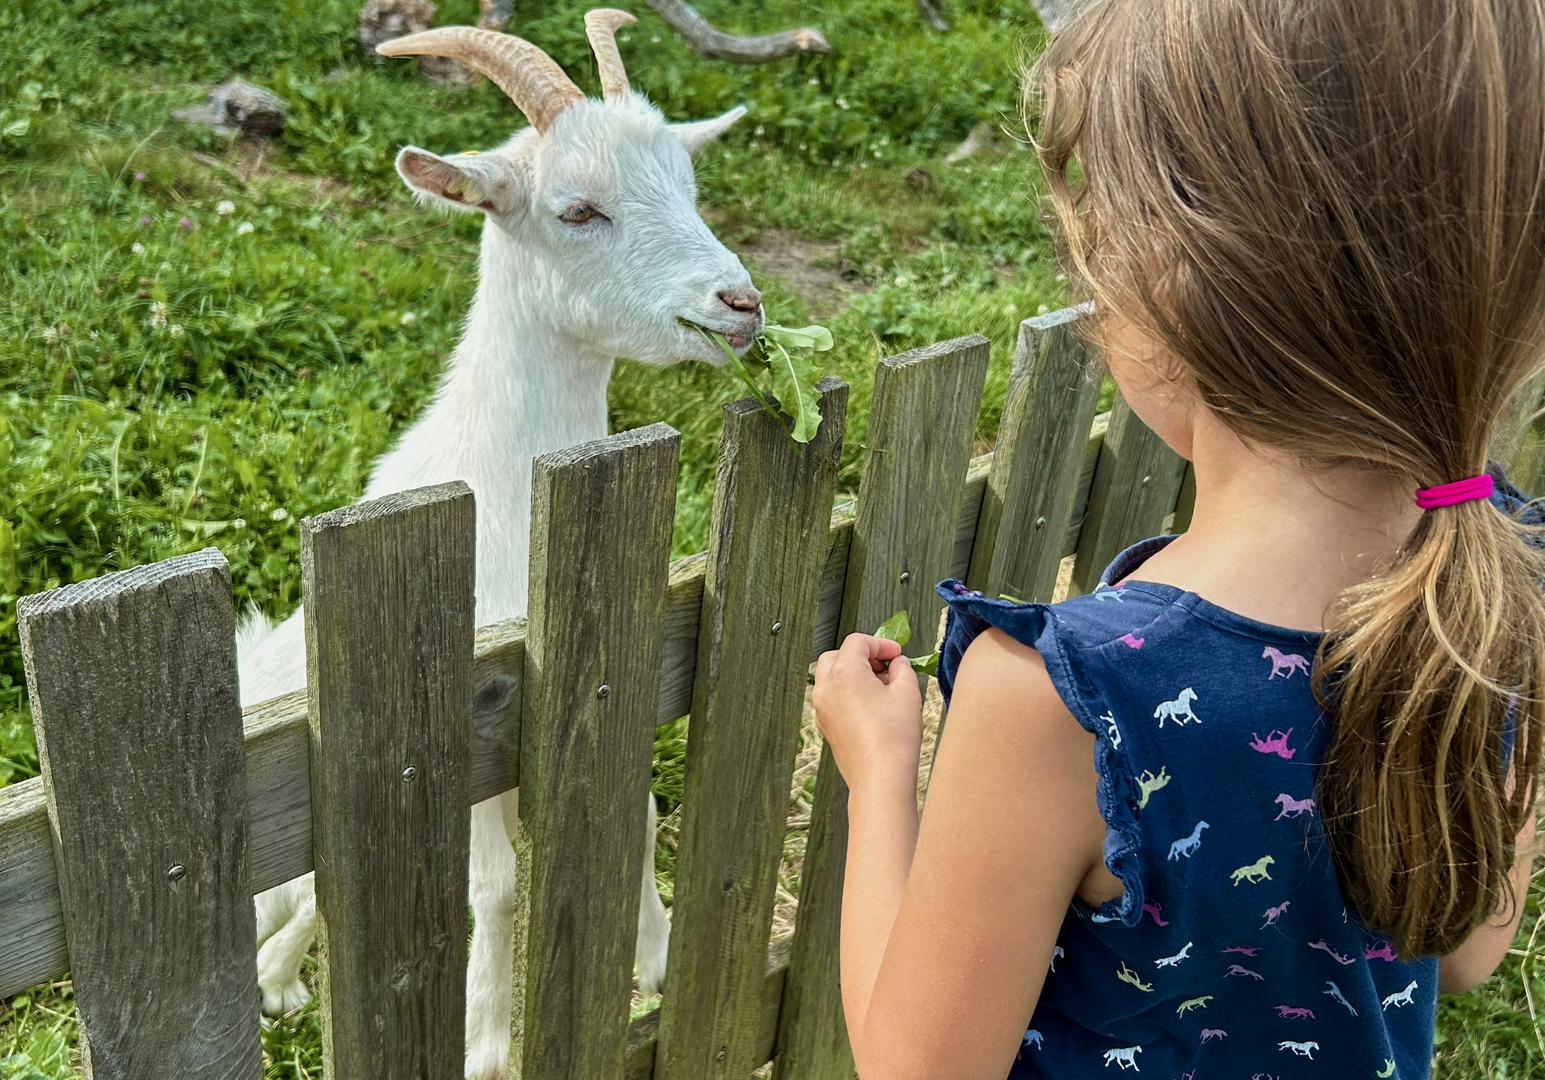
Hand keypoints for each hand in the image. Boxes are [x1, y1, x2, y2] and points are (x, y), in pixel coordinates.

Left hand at [813, 633, 923, 788]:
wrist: (880, 777)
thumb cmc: (892, 738)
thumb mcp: (907, 692)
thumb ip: (902, 669)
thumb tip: (898, 664)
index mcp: (843, 672)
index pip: (857, 642)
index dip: (880, 644)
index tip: (896, 653)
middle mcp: (826, 688)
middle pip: (838, 655)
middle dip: (862, 656)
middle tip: (886, 666)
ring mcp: (822, 708)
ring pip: (831, 677)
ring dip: (853, 674)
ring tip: (881, 686)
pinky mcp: (826, 726)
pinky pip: (832, 699)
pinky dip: (848, 693)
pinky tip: (872, 705)